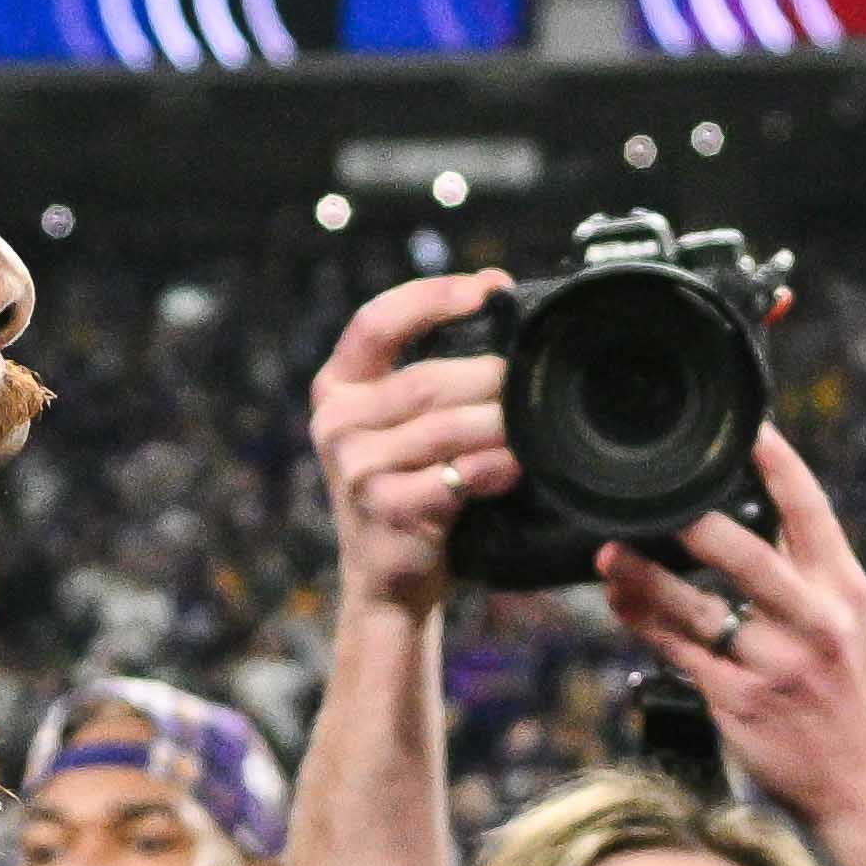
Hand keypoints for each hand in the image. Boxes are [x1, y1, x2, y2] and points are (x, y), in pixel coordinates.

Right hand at [311, 271, 515, 617]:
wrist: (388, 578)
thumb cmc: (409, 487)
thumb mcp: (398, 423)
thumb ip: (431, 371)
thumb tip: (498, 294)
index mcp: (337, 385)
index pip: (377, 321)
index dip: (432, 296)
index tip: (487, 287)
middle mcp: (336, 421)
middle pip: (425, 379)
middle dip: (488, 378)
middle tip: (529, 383)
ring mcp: (355, 468)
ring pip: (445, 427)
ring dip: (499, 425)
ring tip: (529, 426)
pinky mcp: (384, 507)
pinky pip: (454, 475)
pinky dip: (494, 469)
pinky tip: (514, 468)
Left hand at [589, 429, 865, 834]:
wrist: (864, 783)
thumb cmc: (847, 694)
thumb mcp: (847, 623)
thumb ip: (804, 570)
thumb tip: (747, 509)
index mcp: (844, 590)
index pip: (811, 511)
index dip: (777, 461)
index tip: (746, 426)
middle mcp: (814, 623)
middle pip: (747, 555)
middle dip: (695, 524)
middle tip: (651, 496)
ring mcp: (776, 666)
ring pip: (697, 608)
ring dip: (644, 577)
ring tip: (608, 551)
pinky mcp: (741, 704)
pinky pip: (678, 653)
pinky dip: (644, 624)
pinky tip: (621, 602)